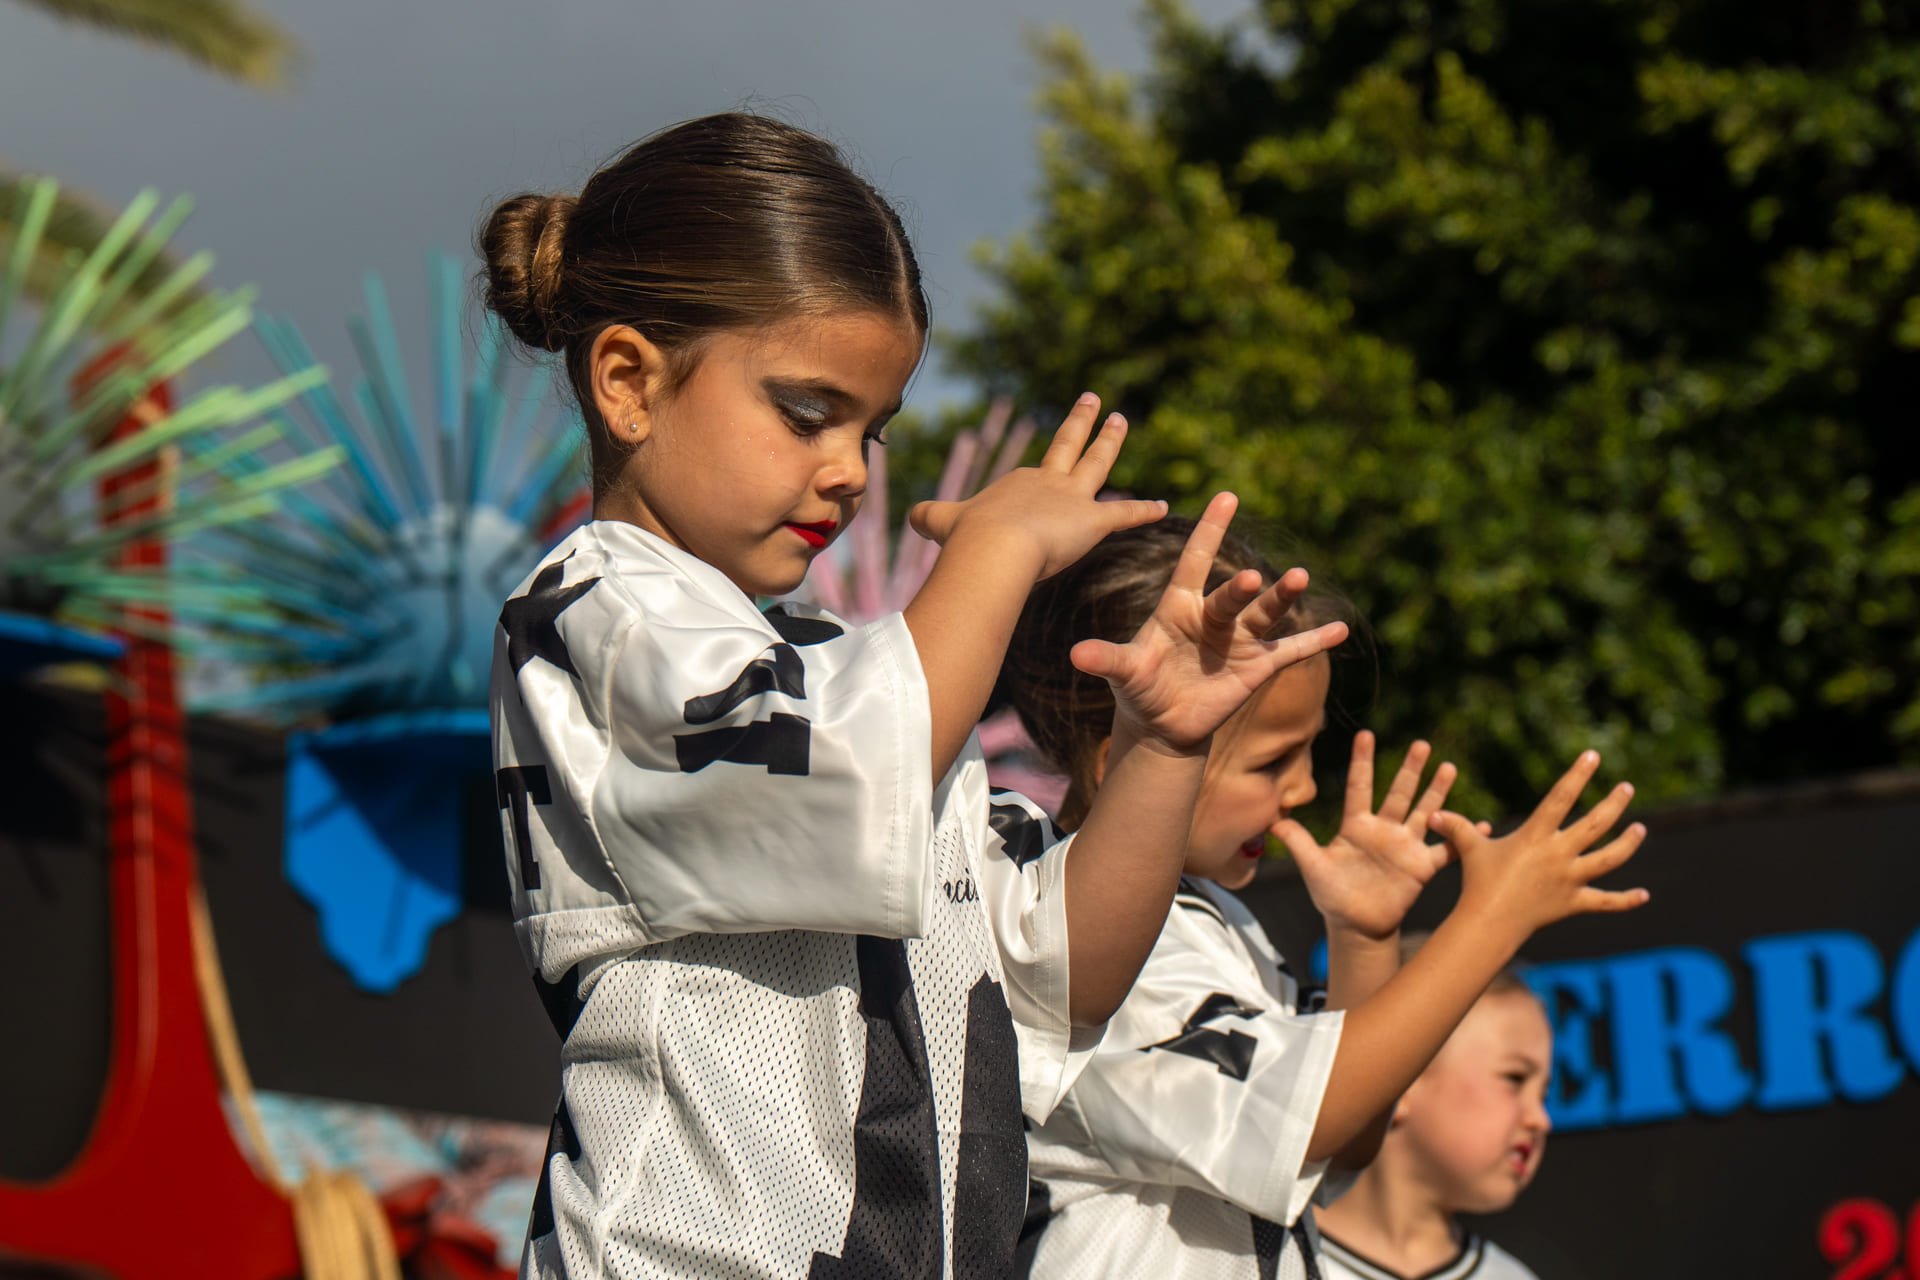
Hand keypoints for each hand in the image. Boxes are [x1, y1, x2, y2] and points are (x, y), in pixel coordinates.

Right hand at [909, 392, 1167, 580]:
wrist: (993, 548)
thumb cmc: (967, 538)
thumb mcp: (940, 522)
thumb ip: (929, 517)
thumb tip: (911, 517)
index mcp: (1018, 483)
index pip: (1032, 476)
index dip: (1035, 479)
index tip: (1039, 477)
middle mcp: (1048, 482)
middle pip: (1069, 445)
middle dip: (1082, 422)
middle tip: (1094, 399)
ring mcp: (1073, 499)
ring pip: (1098, 463)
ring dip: (1111, 440)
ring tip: (1122, 420)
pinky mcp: (1093, 522)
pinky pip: (1124, 514)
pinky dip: (1144, 511)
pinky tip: (1164, 506)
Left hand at [1070, 492, 1349, 755]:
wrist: (1163, 723)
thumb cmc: (1140, 687)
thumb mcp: (1124, 672)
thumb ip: (1106, 660)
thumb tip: (1076, 656)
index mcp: (1179, 606)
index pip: (1195, 560)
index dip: (1209, 530)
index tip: (1226, 496)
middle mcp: (1213, 616)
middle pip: (1231, 595)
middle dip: (1241, 588)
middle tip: (1247, 578)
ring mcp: (1239, 639)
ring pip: (1265, 613)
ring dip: (1283, 597)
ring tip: (1300, 578)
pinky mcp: (1257, 666)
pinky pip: (1290, 650)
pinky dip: (1313, 641)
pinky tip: (1340, 630)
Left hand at [1275, 732, 1456, 941]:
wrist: (1355, 925)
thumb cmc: (1332, 894)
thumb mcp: (1313, 866)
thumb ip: (1298, 842)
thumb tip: (1271, 820)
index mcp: (1357, 825)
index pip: (1360, 786)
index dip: (1362, 761)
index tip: (1365, 734)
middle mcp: (1384, 830)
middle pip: (1399, 793)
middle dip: (1411, 769)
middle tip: (1422, 744)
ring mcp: (1405, 846)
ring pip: (1425, 812)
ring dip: (1437, 792)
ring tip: (1449, 767)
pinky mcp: (1421, 867)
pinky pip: (1447, 850)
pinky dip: (1464, 838)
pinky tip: (1483, 825)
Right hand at [1430, 751, 1649, 940]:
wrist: (1489, 922)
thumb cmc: (1477, 882)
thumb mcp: (1468, 849)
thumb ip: (1455, 827)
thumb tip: (1433, 813)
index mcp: (1536, 836)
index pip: (1561, 798)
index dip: (1577, 775)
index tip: (1593, 756)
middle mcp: (1559, 855)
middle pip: (1595, 825)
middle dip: (1613, 804)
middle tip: (1627, 787)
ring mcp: (1570, 880)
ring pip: (1609, 858)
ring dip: (1628, 843)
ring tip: (1641, 828)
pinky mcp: (1574, 903)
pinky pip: (1606, 902)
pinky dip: (1626, 900)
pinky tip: (1644, 895)